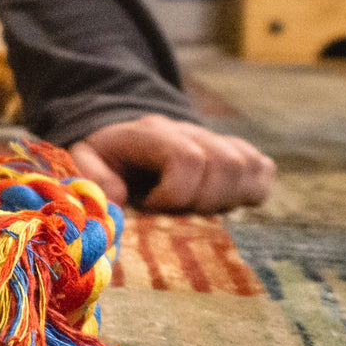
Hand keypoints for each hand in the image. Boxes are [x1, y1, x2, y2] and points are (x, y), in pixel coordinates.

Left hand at [69, 114, 274, 213]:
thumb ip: (92, 176)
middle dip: (204, 201)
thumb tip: (117, 199)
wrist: (125, 136)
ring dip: (228, 199)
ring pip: (248, 166)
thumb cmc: (106, 156)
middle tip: (176, 213)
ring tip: (196, 211)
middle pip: (226, 164)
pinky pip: (262, 169)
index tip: (151, 207)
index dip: (176, 193)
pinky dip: (250, 192)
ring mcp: (217, 141)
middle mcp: (191, 132)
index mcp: (153, 133)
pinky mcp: (236, 153)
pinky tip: (221, 203)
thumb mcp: (83, 159)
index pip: (188, 158)